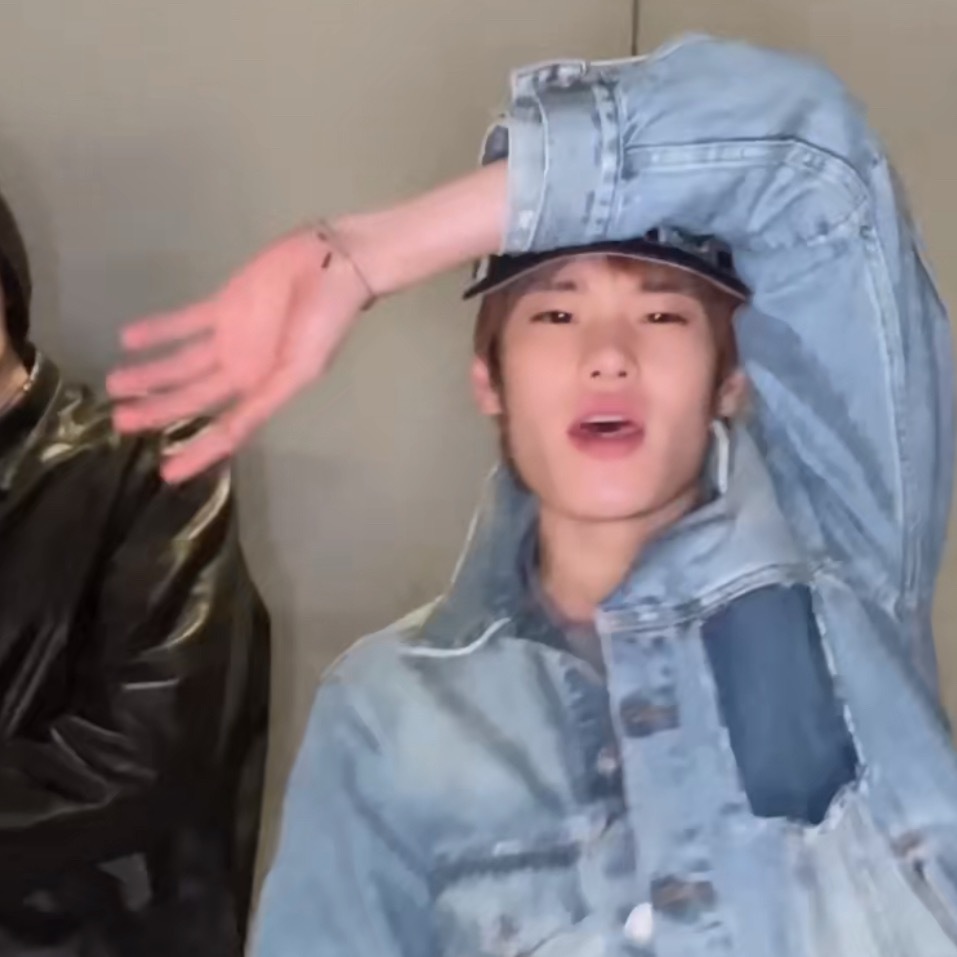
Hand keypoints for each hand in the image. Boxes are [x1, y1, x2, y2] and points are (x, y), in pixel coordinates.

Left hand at [107, 227, 371, 482]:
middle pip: (192, 398)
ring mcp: (230, 338)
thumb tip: (231, 436)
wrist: (332, 265)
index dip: (198, 453)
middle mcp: (242, 370)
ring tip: (115, 383)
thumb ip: (264, 401)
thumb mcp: (301, 370)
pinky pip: (184, 323)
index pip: (226, 430)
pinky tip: (130, 339)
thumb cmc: (323, 322)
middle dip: (158, 411)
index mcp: (263, 390)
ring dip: (149, 373)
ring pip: (181, 363)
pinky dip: (158, 332)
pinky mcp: (223, 306)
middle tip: (120, 421)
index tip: (167, 474)